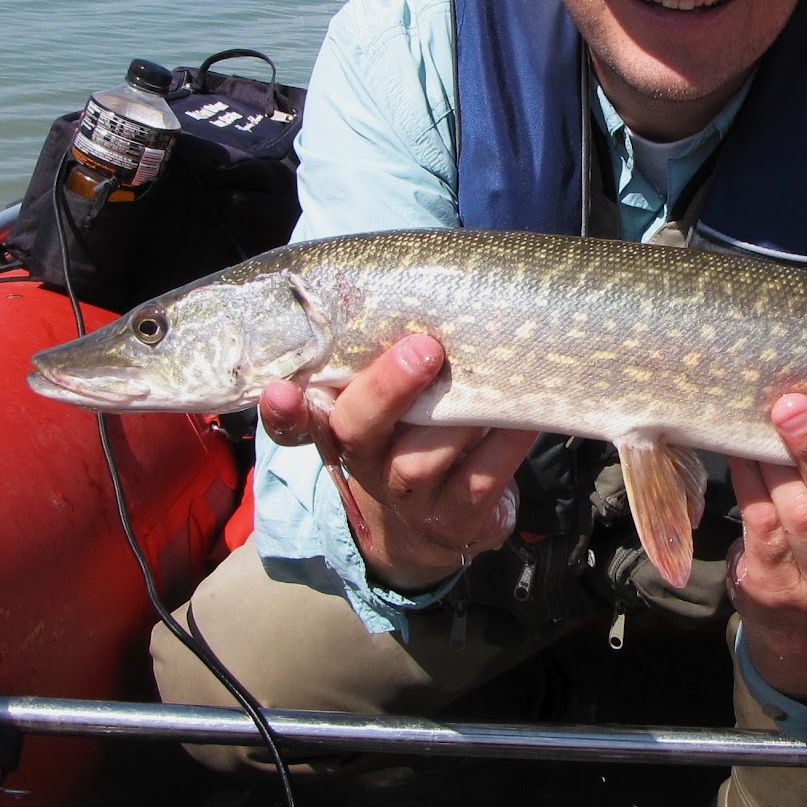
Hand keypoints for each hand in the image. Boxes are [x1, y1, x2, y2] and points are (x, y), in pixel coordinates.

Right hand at [260, 333, 534, 592]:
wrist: (436, 525)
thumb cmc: (416, 431)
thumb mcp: (393, 399)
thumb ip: (390, 353)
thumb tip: (424, 280)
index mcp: (339, 424)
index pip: (295, 420)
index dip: (284, 410)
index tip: (282, 388)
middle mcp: (365, 461)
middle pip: (357, 430)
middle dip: (386, 389)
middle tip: (424, 350)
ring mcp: (408, 496)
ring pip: (419, 461)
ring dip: (456, 420)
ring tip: (488, 381)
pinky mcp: (455, 519)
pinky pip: (480, 479)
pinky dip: (504, 445)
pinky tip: (524, 417)